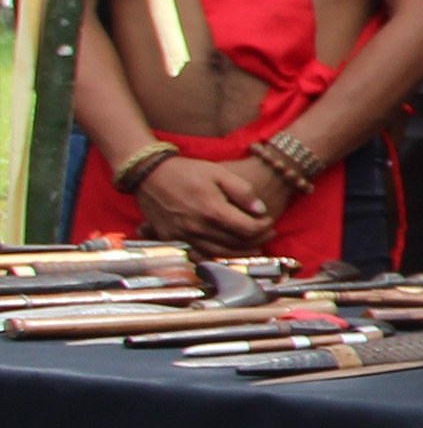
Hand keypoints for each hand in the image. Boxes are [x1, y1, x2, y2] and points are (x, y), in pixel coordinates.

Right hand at [136, 154, 273, 252]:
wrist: (149, 174)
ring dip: (240, 253)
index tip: (269, 221)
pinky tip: (226, 253)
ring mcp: (183, 235)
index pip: (248, 229)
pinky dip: (215, 257)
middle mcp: (198, 228)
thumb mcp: (219, 172)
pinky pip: (197, 255)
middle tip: (267, 235)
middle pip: (236, 244)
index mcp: (213, 211)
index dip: (263, 227)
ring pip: (218, 253)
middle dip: (256, 240)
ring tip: (253, 248)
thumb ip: (243, 191)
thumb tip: (261, 210)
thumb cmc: (187, 171)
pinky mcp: (172, 238)